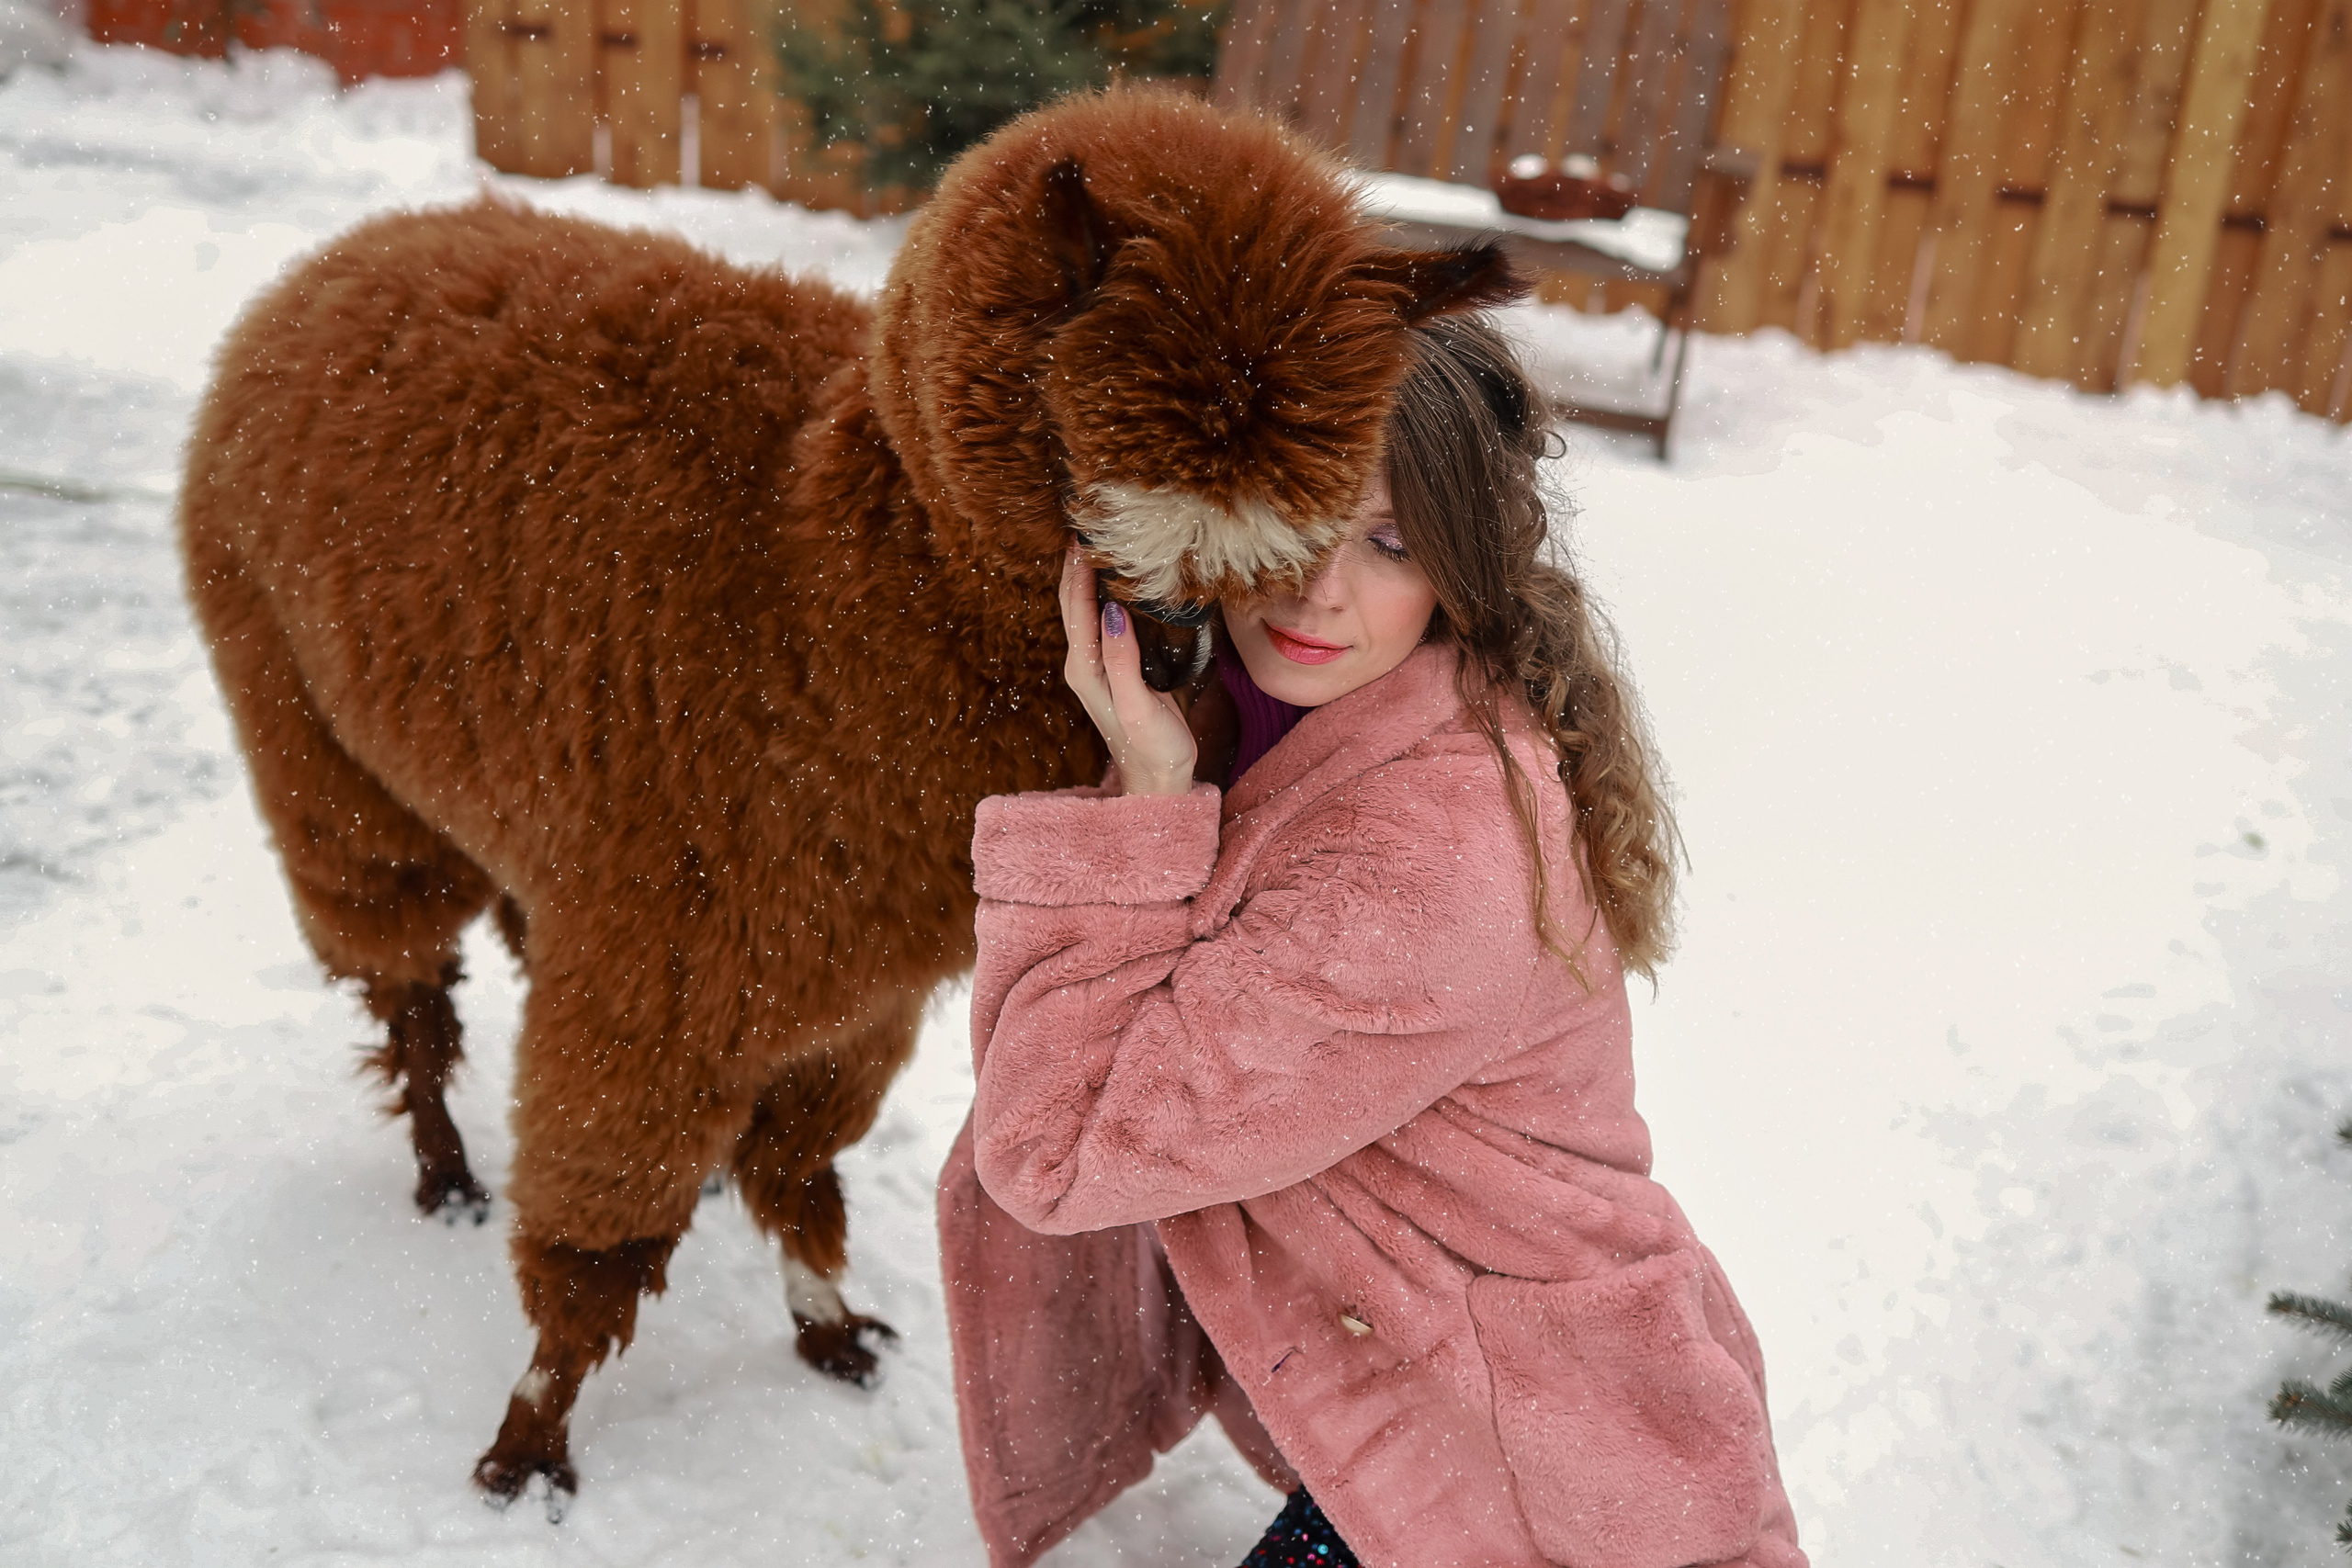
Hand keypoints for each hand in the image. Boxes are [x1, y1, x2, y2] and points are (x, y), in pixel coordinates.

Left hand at [1059, 545, 1197, 796]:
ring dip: (1085, 576)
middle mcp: (1084, 663)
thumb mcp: (1137, 705)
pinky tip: (1116, 580)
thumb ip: (1122, 659)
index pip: (1074, 606)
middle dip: (1075, 564)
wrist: (1157, 779)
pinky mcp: (1113, 667)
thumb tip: (1112, 611)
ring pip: (1083, 609)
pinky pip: (1101, 620)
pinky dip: (1102, 594)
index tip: (1082, 531)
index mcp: (1085, 668)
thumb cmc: (1152, 746)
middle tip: (1085, 524)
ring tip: (1095, 541)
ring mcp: (1096, 665)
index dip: (1076, 568)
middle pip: (1071, 603)